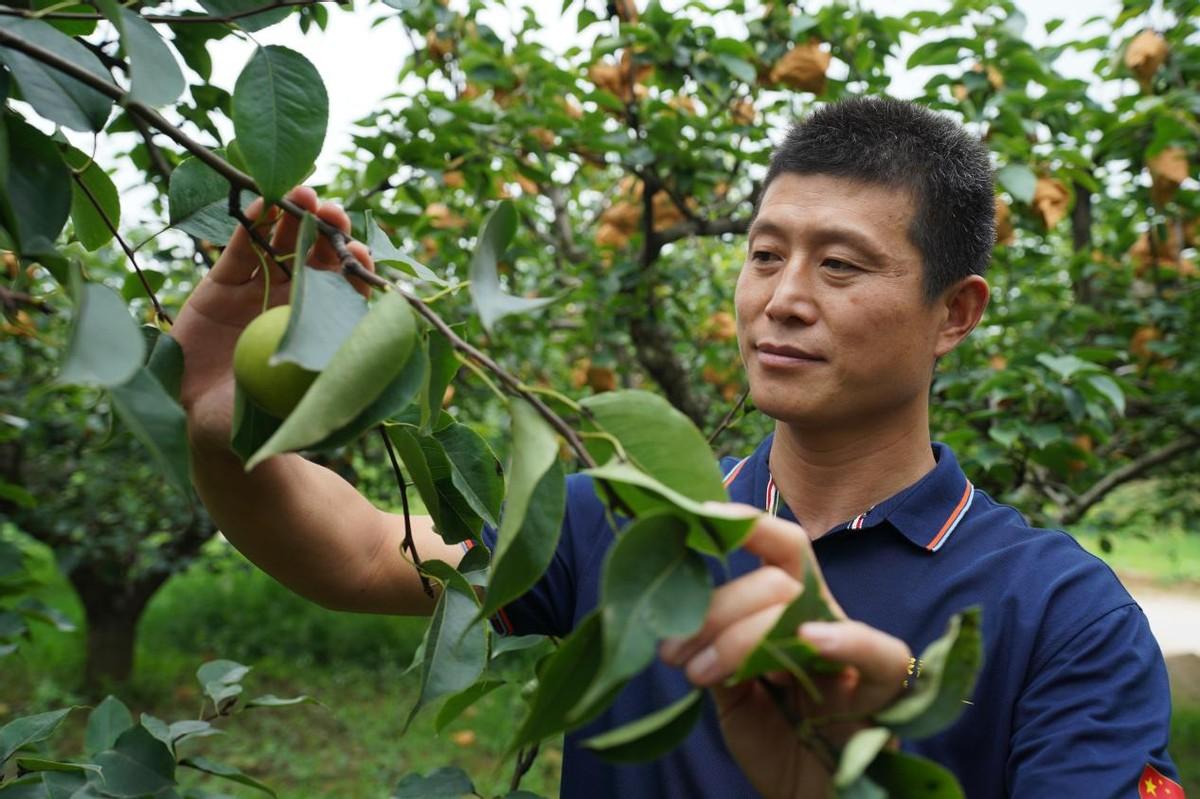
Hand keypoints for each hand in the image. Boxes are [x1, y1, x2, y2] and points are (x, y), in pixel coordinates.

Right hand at [172, 187, 373, 451]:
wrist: (204, 426)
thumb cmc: (262, 420)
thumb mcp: (299, 404)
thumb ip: (326, 383)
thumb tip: (372, 367)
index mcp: (321, 327)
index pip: (346, 290)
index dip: (354, 270)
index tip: (362, 256)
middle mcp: (295, 304)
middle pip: (317, 257)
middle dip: (329, 232)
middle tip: (335, 214)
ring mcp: (258, 292)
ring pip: (281, 245)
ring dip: (295, 217)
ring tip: (305, 195)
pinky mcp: (221, 286)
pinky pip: (239, 250)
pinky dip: (250, 225)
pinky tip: (264, 202)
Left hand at [658, 510, 910, 798]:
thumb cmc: (775, 743)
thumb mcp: (731, 692)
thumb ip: (715, 651)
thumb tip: (677, 619)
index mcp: (792, 612)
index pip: (780, 549)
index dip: (747, 524)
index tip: (698, 514)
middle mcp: (824, 620)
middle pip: (773, 583)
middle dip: (714, 611)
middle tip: (672, 652)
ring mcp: (851, 652)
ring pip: (800, 610)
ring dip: (740, 636)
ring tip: (699, 673)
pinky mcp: (879, 689)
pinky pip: (878, 652)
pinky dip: (846, 638)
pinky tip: (809, 639)